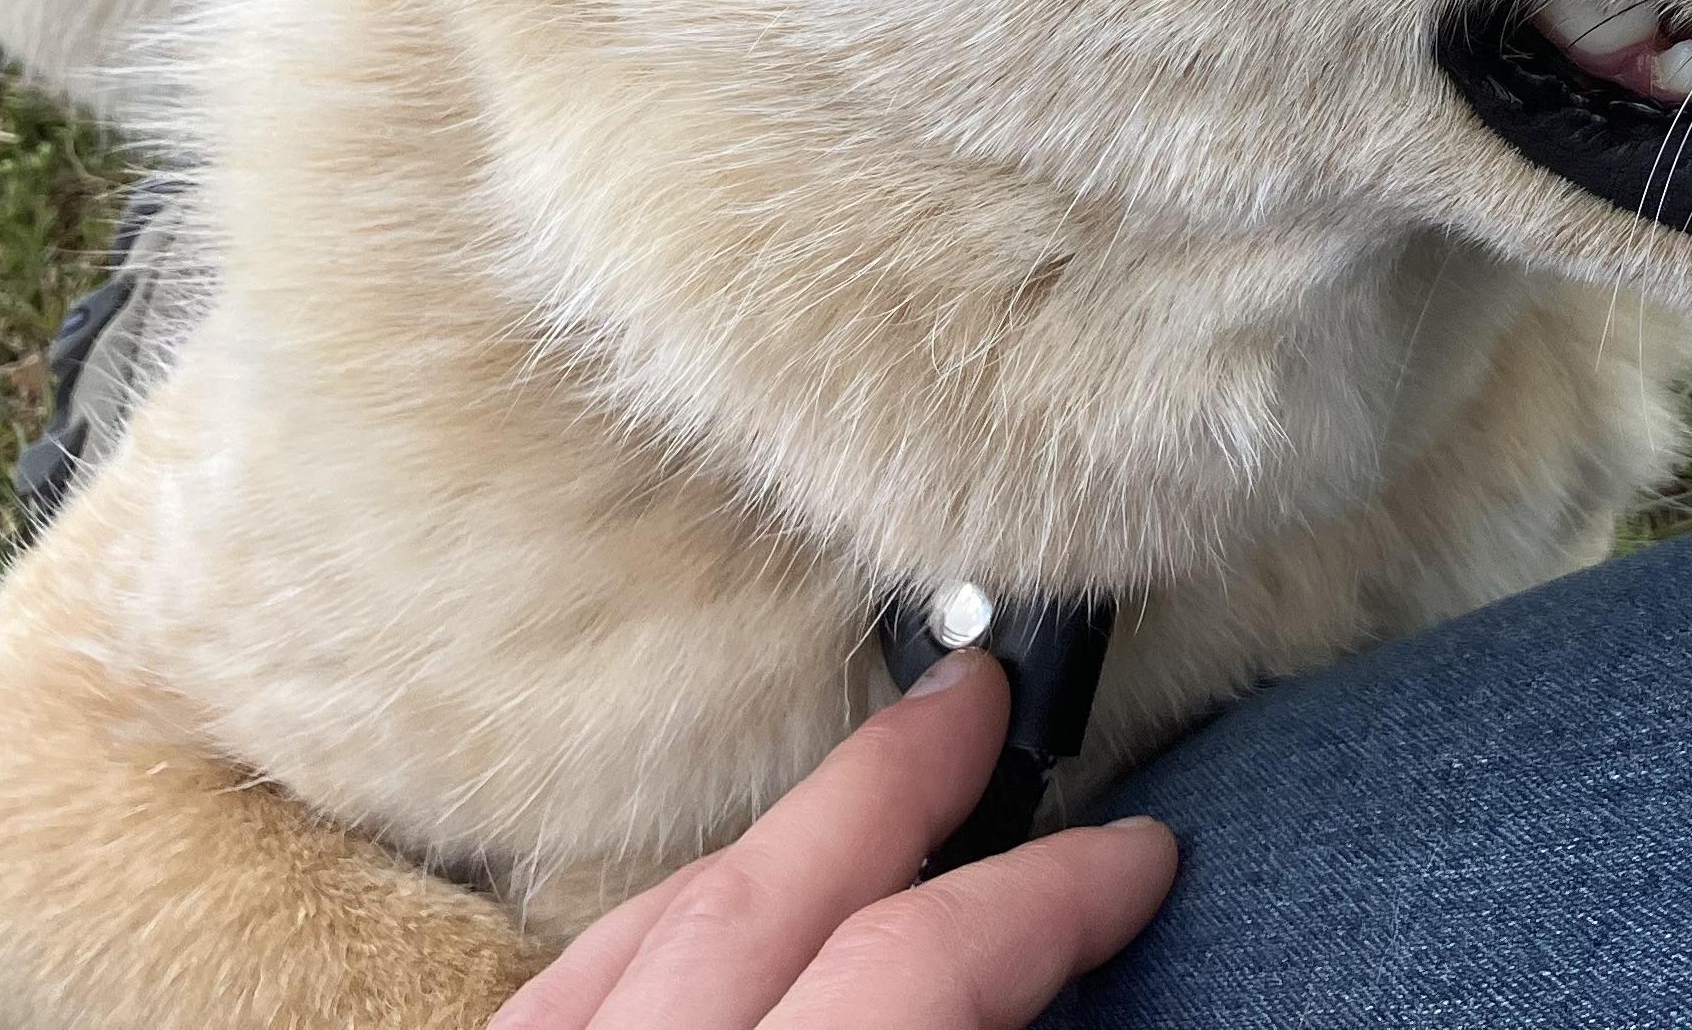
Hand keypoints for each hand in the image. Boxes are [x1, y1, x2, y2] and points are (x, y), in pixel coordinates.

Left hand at [491, 650, 1176, 1029]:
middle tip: (986, 697)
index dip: (1049, 894)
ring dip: (777, 844)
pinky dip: (649, 928)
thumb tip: (1052, 984)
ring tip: (871, 786)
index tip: (1138, 855)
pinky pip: (553, 995)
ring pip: (648, 928)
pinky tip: (701, 907)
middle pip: (767, 894)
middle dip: (893, 782)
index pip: (920, 962)